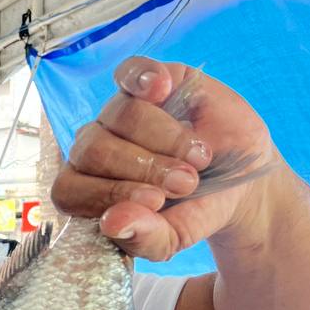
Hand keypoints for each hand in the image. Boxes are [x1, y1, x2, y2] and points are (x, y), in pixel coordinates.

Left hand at [51, 57, 275, 261]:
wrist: (241, 181)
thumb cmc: (197, 210)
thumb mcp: (177, 236)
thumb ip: (145, 238)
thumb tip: (112, 223)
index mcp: (87, 191)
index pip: (69, 190)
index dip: (109, 194)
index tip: (157, 201)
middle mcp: (94, 150)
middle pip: (93, 150)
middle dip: (145, 168)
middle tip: (187, 183)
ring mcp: (117, 113)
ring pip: (119, 114)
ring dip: (164, 138)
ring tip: (199, 158)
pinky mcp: (146, 83)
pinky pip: (129, 72)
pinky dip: (143, 77)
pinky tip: (162, 88)